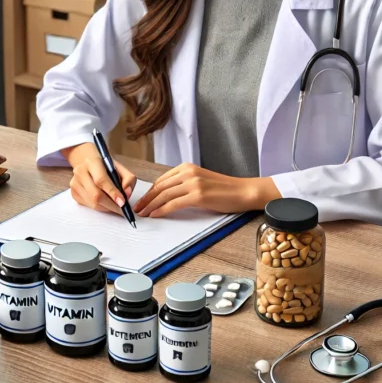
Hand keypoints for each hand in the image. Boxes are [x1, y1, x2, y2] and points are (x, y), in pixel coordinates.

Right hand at [62, 142, 136, 215]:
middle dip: (111, 205)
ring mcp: (75, 183)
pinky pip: (89, 206)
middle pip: (96, 194)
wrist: (89, 164)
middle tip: (122, 210)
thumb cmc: (106, 167)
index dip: (112, 193)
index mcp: (92, 162)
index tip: (122, 202)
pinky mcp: (73, 193)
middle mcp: (80, 172)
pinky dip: (100, 207)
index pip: (101, 180)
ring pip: (93, 203)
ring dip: (107, 208)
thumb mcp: (120, 168)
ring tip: (116, 206)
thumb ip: (128, 179)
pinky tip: (106, 203)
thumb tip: (127, 194)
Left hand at [133, 163, 280, 217]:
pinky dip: (161, 210)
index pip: (162, 180)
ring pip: (164, 195)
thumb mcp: (201, 181)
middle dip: (146, 199)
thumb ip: (185, 184)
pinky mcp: (198, 195)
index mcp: (187, 167)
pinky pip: (173, 204)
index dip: (149, 192)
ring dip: (150, 206)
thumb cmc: (224, 190)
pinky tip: (155, 215)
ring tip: (143, 214)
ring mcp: (193, 183)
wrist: (244, 191)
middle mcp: (188, 172)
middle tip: (137, 209)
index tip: (142, 201)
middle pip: (160, 187)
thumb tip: (166, 196)